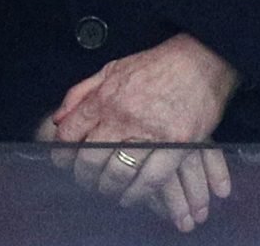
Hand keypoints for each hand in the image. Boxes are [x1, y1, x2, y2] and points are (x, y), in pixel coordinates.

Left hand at [45, 34, 238, 231]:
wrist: (200, 61)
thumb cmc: (156, 65)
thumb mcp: (112, 68)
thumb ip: (82, 92)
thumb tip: (59, 118)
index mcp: (105, 97)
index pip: (71, 132)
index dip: (62, 152)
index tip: (64, 162)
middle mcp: (123, 116)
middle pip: (91, 158)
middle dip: (84, 176)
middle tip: (86, 181)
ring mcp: (149, 132)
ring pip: (118, 173)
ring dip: (109, 188)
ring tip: (108, 190)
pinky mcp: (175, 145)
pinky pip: (151, 179)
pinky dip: (138, 193)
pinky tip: (131, 197)